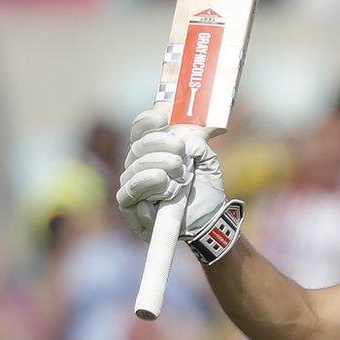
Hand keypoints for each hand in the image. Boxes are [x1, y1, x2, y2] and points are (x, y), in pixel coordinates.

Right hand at [116, 110, 226, 240]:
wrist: (210, 221)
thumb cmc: (205, 190)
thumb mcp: (206, 161)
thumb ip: (197, 143)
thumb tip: (184, 134)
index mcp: (153, 152)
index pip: (141, 131)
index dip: (147, 122)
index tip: (162, 118)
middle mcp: (138, 167)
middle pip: (137, 147)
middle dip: (159, 144)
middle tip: (180, 149)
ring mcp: (132, 187)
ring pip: (133, 170)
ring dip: (155, 166)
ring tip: (177, 168)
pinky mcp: (130, 208)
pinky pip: (129, 194)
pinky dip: (145, 185)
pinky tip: (163, 183)